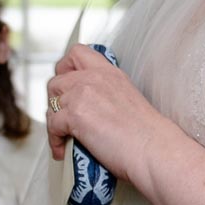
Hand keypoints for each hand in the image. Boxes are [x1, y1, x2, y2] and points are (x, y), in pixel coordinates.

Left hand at [45, 45, 167, 187]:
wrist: (153, 148)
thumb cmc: (147, 133)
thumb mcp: (127, 98)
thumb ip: (106, 94)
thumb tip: (90, 107)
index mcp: (110, 72)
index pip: (77, 53)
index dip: (65, 68)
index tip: (67, 84)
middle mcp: (94, 78)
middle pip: (56, 80)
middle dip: (55, 100)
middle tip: (61, 115)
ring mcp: (83, 94)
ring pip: (51, 104)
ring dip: (54, 122)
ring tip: (63, 138)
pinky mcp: (76, 114)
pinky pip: (52, 126)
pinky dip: (55, 141)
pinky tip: (63, 150)